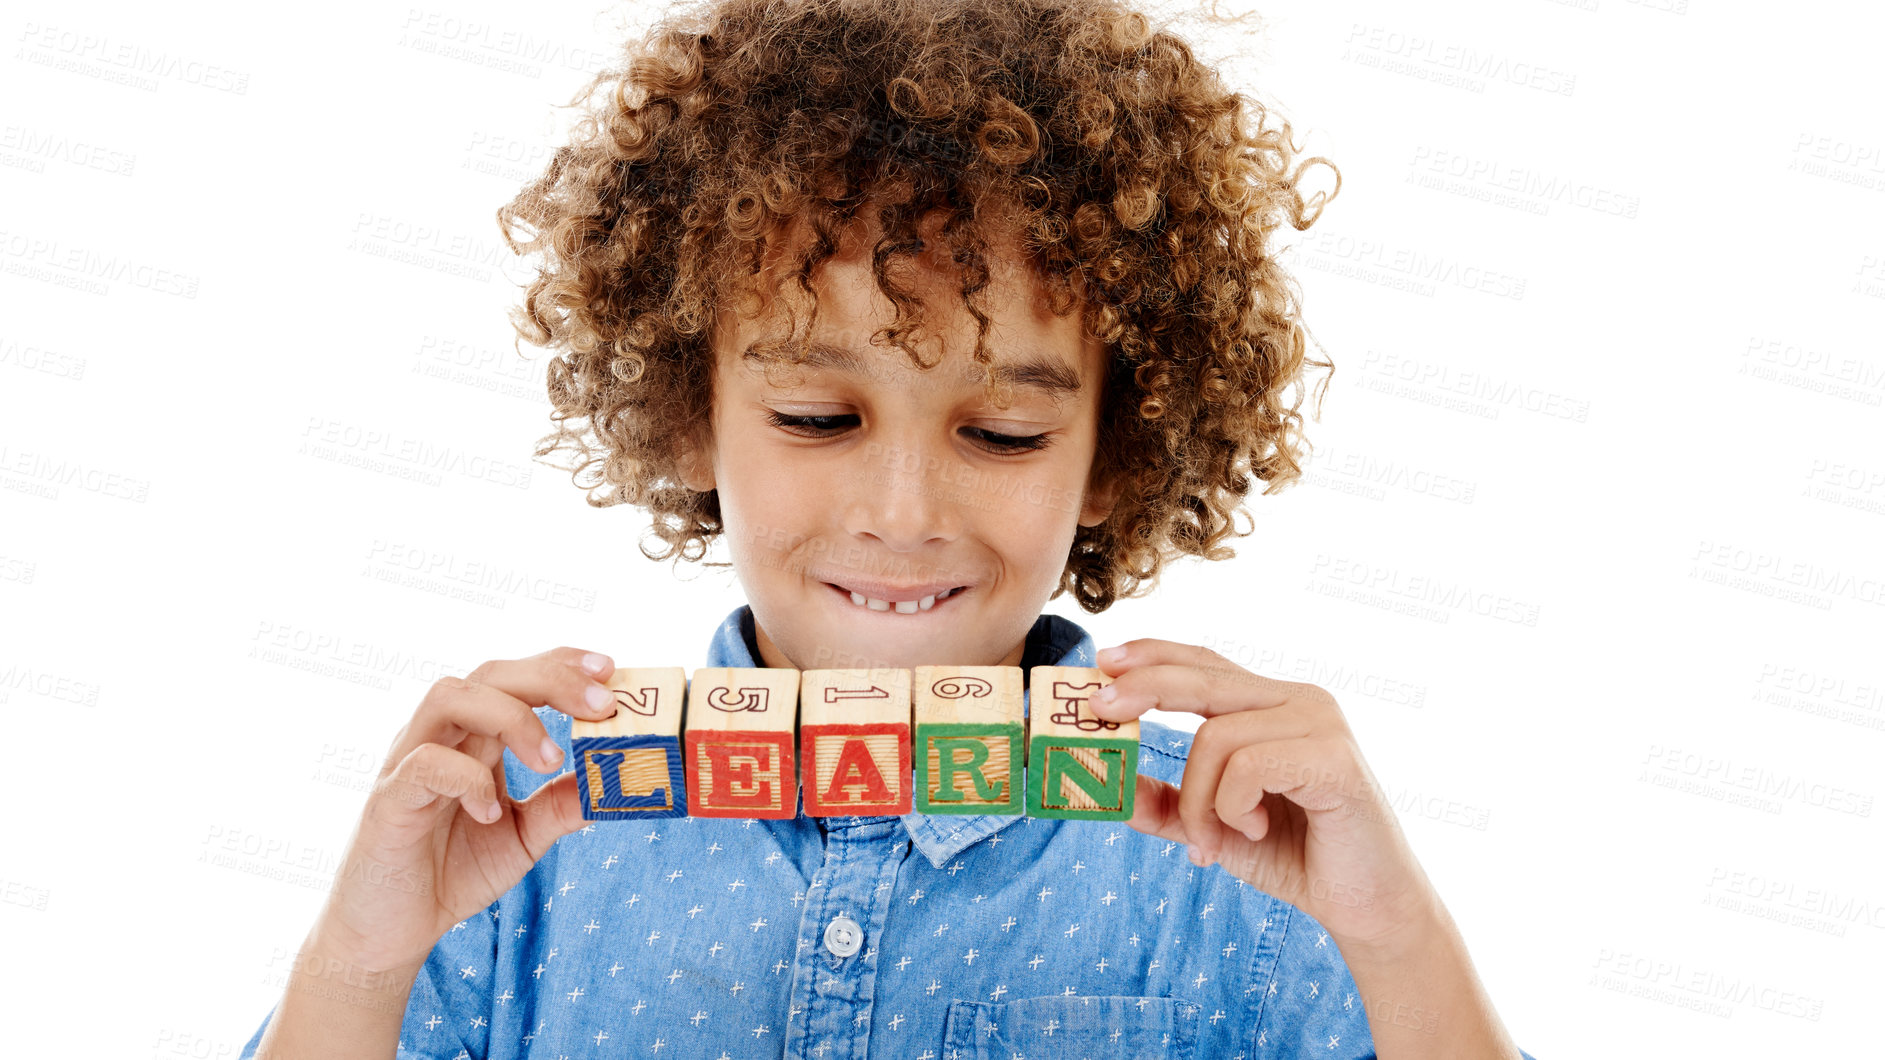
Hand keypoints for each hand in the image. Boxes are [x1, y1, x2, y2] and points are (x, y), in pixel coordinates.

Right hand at [310, 646, 619, 972]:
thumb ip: (562, 806)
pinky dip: (466, 778)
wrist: (390, 931)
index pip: (517, 677)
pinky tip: (491, 811)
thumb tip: (614, 782)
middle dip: (552, 679)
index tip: (610, 670)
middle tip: (603, 707)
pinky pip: (424, 763)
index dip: (562, 665)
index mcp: (476, 737)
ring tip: (552, 761)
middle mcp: (442, 736)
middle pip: (491, 674)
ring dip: (511, 718)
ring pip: (451, 696)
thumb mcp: (524, 836)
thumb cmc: (452, 871)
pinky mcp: (389, 800)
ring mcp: (410, 762)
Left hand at [1090, 638, 1441, 953]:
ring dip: (1198, 801)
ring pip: (1214, 736)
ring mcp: (1320, 723)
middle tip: (1099, 708)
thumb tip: (1114, 793)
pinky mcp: (1333, 757)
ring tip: (1214, 841)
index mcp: (1274, 705)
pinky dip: (1232, 808)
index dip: (1154, 655)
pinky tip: (1258, 831)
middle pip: (1203, 676)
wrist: (1368, 906)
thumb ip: (1171, 807)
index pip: (1206, 662)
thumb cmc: (1298, 857)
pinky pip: (1246, 766)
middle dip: (1143, 688)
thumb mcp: (1217, 830)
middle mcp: (1299, 700)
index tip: (1104, 661)